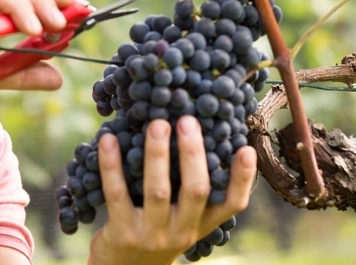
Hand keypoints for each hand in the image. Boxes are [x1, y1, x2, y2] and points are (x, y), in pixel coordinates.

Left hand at [87, 116, 256, 264]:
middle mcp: (181, 231)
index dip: (241, 178)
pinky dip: (111, 165)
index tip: (246, 149)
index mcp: (201, 224)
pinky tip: (108, 140)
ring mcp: (152, 235)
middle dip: (193, 153)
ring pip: (158, 191)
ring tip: (157, 124)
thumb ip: (189, 189)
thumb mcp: (180, 219)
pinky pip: (117, 194)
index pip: (231, 204)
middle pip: (195, 191)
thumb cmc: (155, 232)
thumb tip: (196, 134)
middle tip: (188, 120)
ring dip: (157, 154)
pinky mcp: (122, 234)